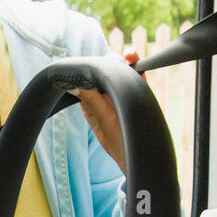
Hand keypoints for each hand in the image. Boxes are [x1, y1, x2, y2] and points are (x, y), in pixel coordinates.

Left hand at [67, 49, 138, 171]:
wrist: (143, 160)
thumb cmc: (120, 146)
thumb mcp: (105, 122)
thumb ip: (92, 101)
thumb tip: (73, 83)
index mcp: (91, 105)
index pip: (88, 80)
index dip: (93, 67)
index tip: (100, 62)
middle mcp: (104, 100)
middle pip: (105, 74)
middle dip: (111, 62)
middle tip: (120, 60)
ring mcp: (121, 99)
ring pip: (121, 75)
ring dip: (125, 62)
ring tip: (131, 55)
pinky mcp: (136, 99)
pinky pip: (135, 80)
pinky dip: (137, 69)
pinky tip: (137, 60)